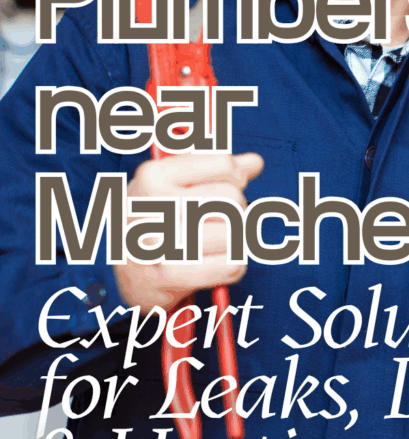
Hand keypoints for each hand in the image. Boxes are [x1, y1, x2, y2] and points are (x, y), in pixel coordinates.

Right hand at [115, 151, 262, 312]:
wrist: (122, 272)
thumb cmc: (155, 218)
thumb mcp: (173, 183)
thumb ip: (216, 168)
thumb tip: (254, 163)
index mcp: (153, 175)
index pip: (224, 164)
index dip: (234, 177)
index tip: (222, 187)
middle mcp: (152, 205)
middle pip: (233, 200)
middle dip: (237, 211)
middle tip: (219, 222)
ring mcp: (159, 240)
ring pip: (236, 233)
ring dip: (235, 241)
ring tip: (215, 244)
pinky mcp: (171, 275)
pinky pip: (232, 265)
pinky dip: (233, 266)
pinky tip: (215, 263)